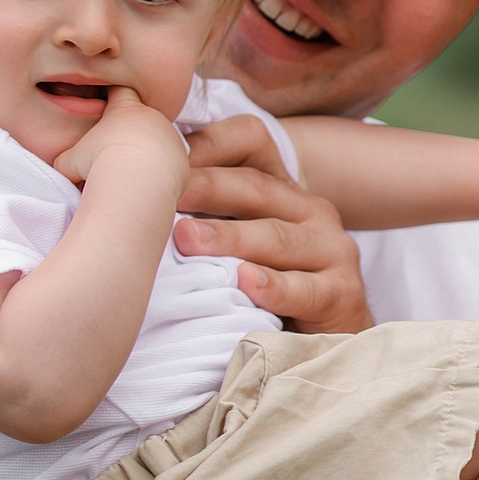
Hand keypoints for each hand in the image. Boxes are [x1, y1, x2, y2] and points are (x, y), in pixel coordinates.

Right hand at [52, 87, 187, 197]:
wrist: (137, 180)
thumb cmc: (98, 162)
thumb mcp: (69, 161)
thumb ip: (67, 159)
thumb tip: (63, 168)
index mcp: (126, 109)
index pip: (121, 92)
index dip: (114, 98)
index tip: (107, 108)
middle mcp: (153, 118)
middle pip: (141, 121)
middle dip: (130, 136)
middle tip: (116, 155)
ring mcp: (171, 138)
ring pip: (158, 144)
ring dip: (147, 156)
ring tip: (131, 174)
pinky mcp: (182, 161)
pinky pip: (169, 166)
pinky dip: (159, 175)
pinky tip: (146, 185)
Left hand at [177, 113, 372, 333]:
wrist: (336, 339)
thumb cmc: (275, 289)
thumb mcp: (243, 244)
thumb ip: (208, 215)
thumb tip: (137, 194)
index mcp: (284, 189)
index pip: (251, 141)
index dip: (209, 143)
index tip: (165, 153)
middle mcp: (312, 210)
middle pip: (256, 187)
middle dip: (206, 188)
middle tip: (164, 195)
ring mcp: (332, 250)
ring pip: (276, 238)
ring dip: (229, 238)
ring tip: (187, 240)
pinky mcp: (341, 293)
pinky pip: (303, 289)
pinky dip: (274, 287)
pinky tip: (246, 283)